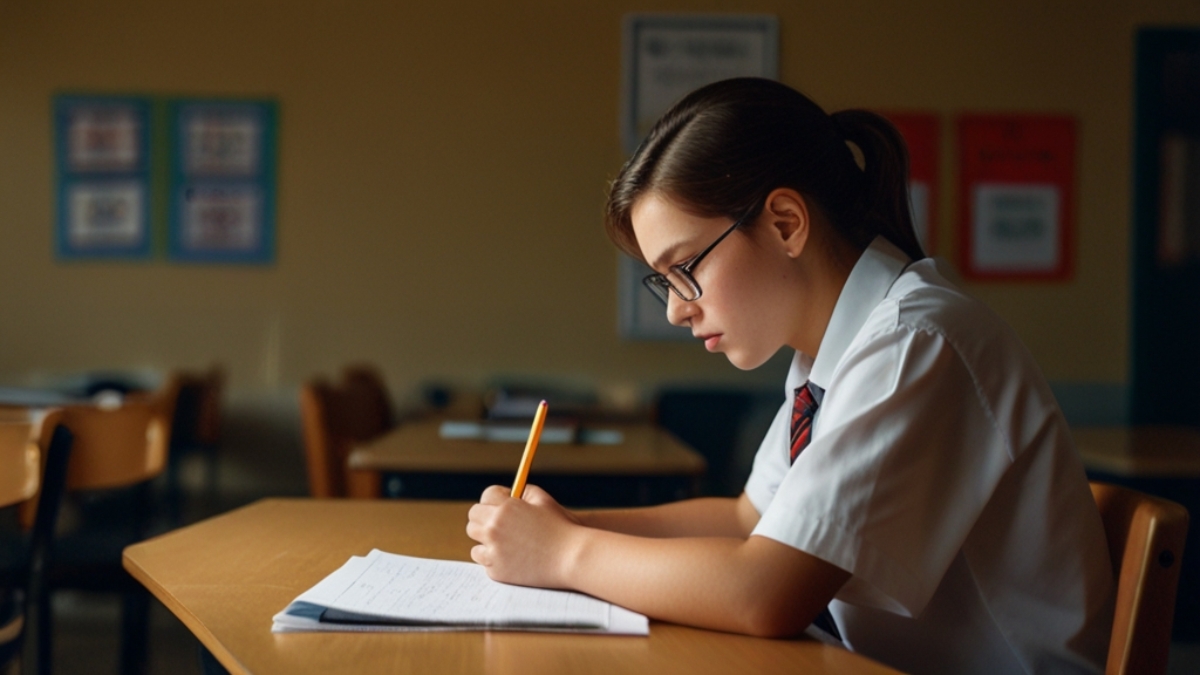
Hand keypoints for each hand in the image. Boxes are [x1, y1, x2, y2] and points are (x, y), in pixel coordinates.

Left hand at [466, 484, 580, 587]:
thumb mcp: (543, 501)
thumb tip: (506, 493)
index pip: (485, 497)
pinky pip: (484, 561)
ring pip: (475, 542)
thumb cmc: (560, 527)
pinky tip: (512, 558)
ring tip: (506, 543)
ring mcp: (493, 551)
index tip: (500, 505)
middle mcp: (494, 528)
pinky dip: (495, 560)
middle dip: (485, 519)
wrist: (572, 558)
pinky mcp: (496, 571)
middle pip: (473, 519)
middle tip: (500, 525)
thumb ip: (522, 492)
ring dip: (487, 541)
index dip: (494, 500)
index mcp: (505, 508)